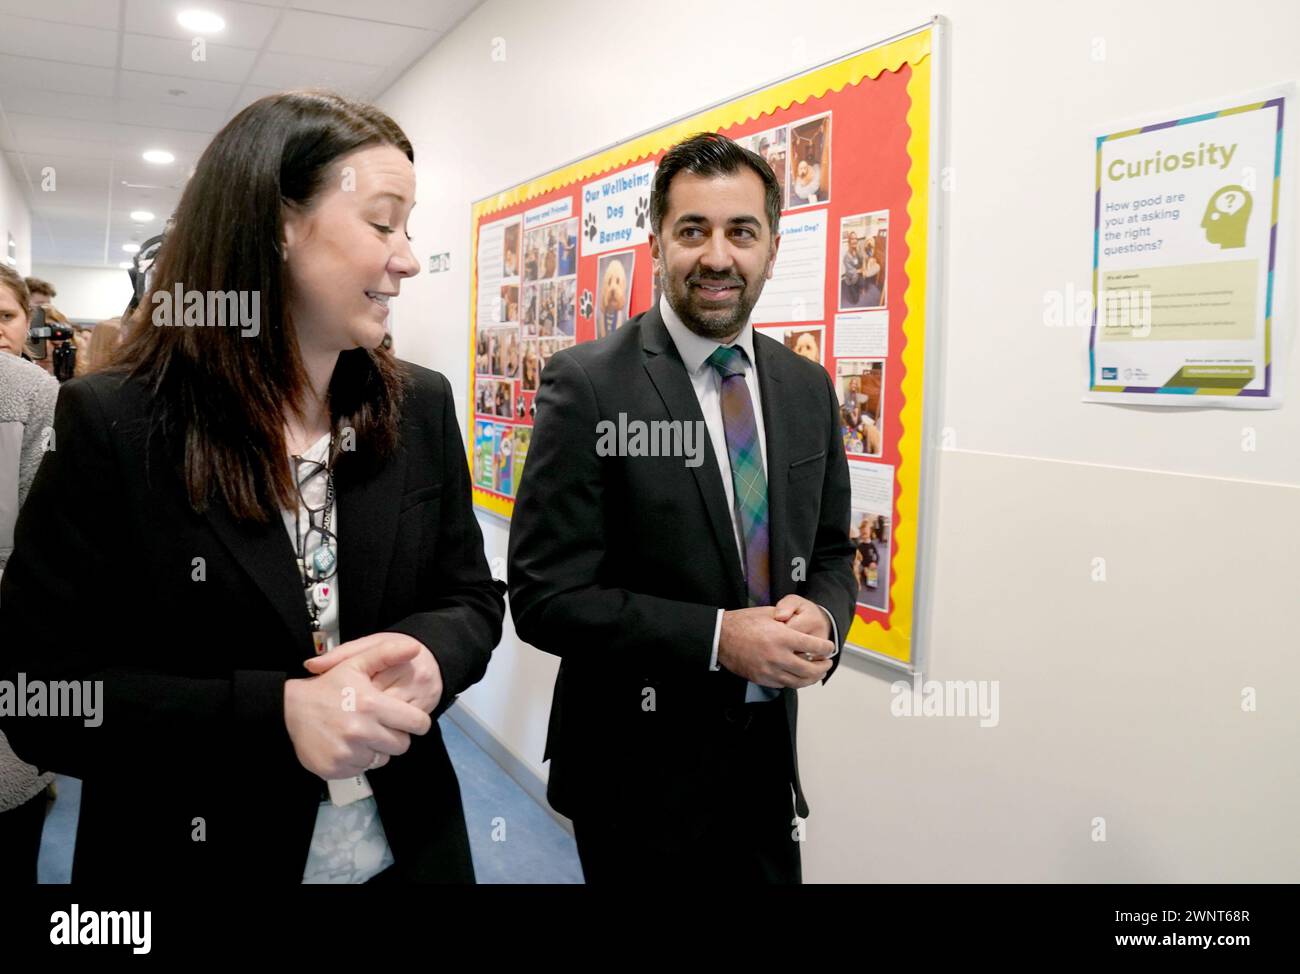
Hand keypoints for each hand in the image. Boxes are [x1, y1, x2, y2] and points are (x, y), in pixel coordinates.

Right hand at [284, 638, 431, 780]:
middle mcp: (360, 732)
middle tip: (379, 724)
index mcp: (371, 705)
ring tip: (361, 733)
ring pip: (382, 759)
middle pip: (402, 745)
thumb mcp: (356, 663)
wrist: (290, 709)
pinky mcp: (335, 768)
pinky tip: (347, 745)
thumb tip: (415, 647)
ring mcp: (346, 753)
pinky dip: (358, 760)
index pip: (417, 723)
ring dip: (376, 749)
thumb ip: (387, 653)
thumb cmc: (328, 686)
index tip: (407, 719)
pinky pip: (362, 769)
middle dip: (396, 735)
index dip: (416, 721)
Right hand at [717, 605, 833, 689]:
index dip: (826, 648)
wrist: (721, 637)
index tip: (829, 648)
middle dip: (823, 667)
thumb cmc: (744, 622)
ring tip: (816, 673)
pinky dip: (794, 681)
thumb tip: (806, 633)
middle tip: (826, 663)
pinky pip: (784, 684)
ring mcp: (769, 671)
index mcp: (782, 637)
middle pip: (810, 669)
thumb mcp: (770, 615)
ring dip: (811, 678)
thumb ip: (790, 624)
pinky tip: (797, 675)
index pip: (814, 647)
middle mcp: (778, 656)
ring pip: (799, 682)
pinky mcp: (762, 679)